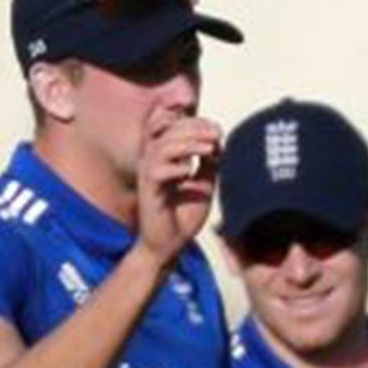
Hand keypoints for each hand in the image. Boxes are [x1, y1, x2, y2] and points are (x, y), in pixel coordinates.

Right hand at [135, 111, 223, 265]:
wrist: (169, 246)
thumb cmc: (183, 216)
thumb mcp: (204, 185)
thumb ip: (208, 163)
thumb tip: (217, 142)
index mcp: (163, 156)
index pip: (171, 125)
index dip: (193, 120)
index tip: (218, 130)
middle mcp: (152, 162)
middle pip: (166, 130)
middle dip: (194, 127)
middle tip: (217, 135)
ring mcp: (148, 176)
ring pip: (162, 146)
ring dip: (188, 144)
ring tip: (210, 149)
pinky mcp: (149, 192)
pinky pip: (157, 171)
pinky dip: (176, 167)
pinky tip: (190, 173)